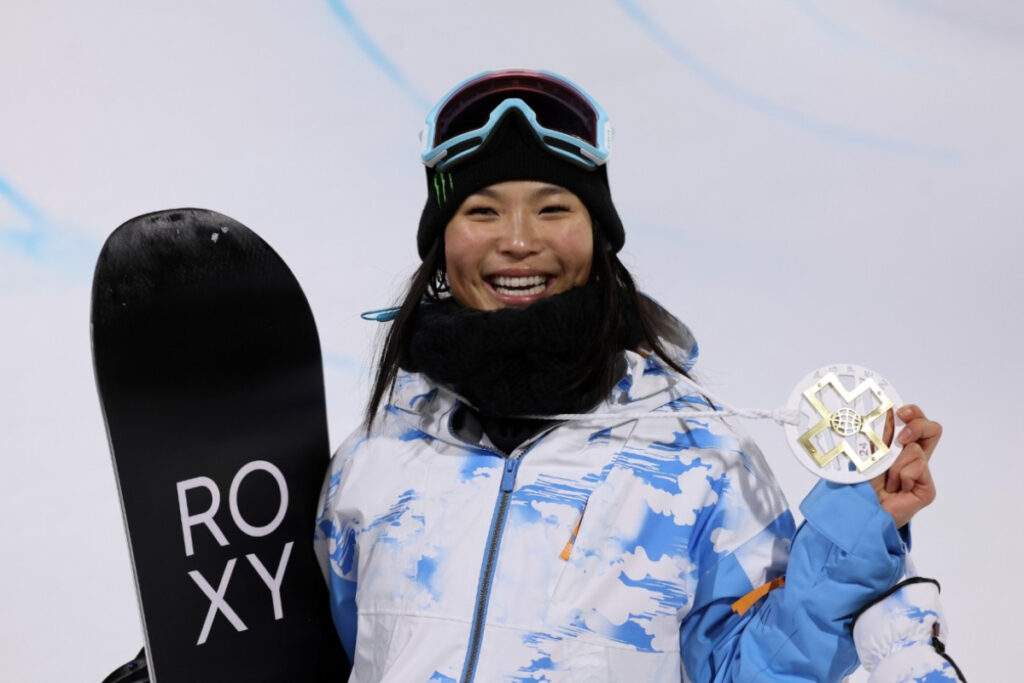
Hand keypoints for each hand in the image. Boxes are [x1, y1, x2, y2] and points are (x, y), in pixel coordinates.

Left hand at [870, 404, 940, 527]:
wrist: (863, 510)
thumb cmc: (863, 485)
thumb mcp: (871, 453)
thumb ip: (882, 435)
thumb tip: (886, 411)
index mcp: (901, 448)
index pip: (917, 422)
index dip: (914, 413)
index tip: (900, 411)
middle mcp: (916, 459)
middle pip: (932, 429)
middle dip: (918, 426)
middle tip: (901, 437)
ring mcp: (923, 474)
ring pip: (916, 450)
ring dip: (895, 464)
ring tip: (887, 480)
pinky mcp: (927, 489)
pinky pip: (918, 468)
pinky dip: (902, 476)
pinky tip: (896, 489)